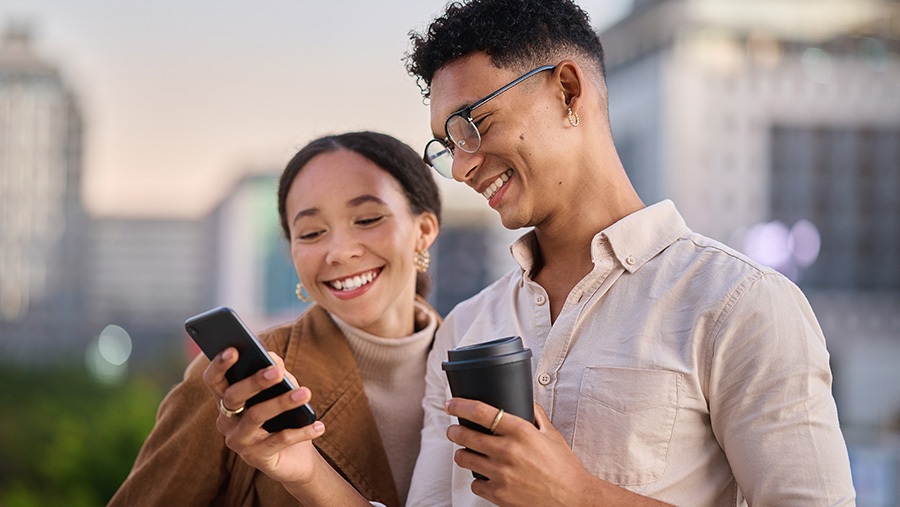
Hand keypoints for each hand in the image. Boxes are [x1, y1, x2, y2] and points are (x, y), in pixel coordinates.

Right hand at [202, 348, 325, 484]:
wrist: (297, 458)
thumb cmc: (285, 417)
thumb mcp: (282, 391)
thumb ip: (276, 372)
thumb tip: (272, 357)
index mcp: (227, 400)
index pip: (214, 380)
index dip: (219, 365)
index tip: (233, 349)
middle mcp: (226, 421)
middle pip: (233, 396)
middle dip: (255, 381)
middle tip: (277, 371)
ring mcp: (238, 441)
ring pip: (255, 416)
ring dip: (282, 402)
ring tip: (306, 393)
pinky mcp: (255, 458)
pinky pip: (278, 440)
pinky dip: (301, 431)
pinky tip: (319, 425)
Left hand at [444, 399, 592, 505]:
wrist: (573, 499)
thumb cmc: (564, 467)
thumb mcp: (552, 434)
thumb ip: (535, 414)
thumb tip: (524, 401)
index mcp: (520, 431)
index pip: (481, 412)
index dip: (460, 405)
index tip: (451, 404)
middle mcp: (507, 450)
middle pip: (464, 435)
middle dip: (454, 431)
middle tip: (453, 430)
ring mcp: (501, 473)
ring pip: (463, 459)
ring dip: (462, 454)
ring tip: (466, 452)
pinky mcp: (498, 494)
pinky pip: (474, 483)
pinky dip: (477, 479)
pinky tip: (484, 476)